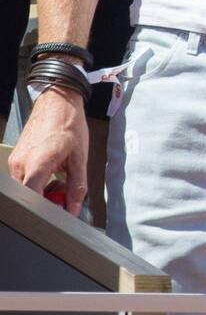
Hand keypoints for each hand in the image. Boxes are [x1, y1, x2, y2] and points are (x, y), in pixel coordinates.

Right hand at [8, 90, 88, 216]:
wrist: (58, 102)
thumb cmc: (69, 124)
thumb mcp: (79, 159)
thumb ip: (77, 187)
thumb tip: (74, 209)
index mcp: (38, 163)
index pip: (32, 199)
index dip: (45, 210)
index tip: (59, 212)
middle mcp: (22, 163)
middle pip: (28, 197)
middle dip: (46, 201)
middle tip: (63, 193)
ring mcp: (16, 160)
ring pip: (26, 189)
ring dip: (42, 191)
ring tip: (59, 179)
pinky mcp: (16, 158)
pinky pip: (23, 178)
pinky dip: (37, 182)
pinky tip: (51, 172)